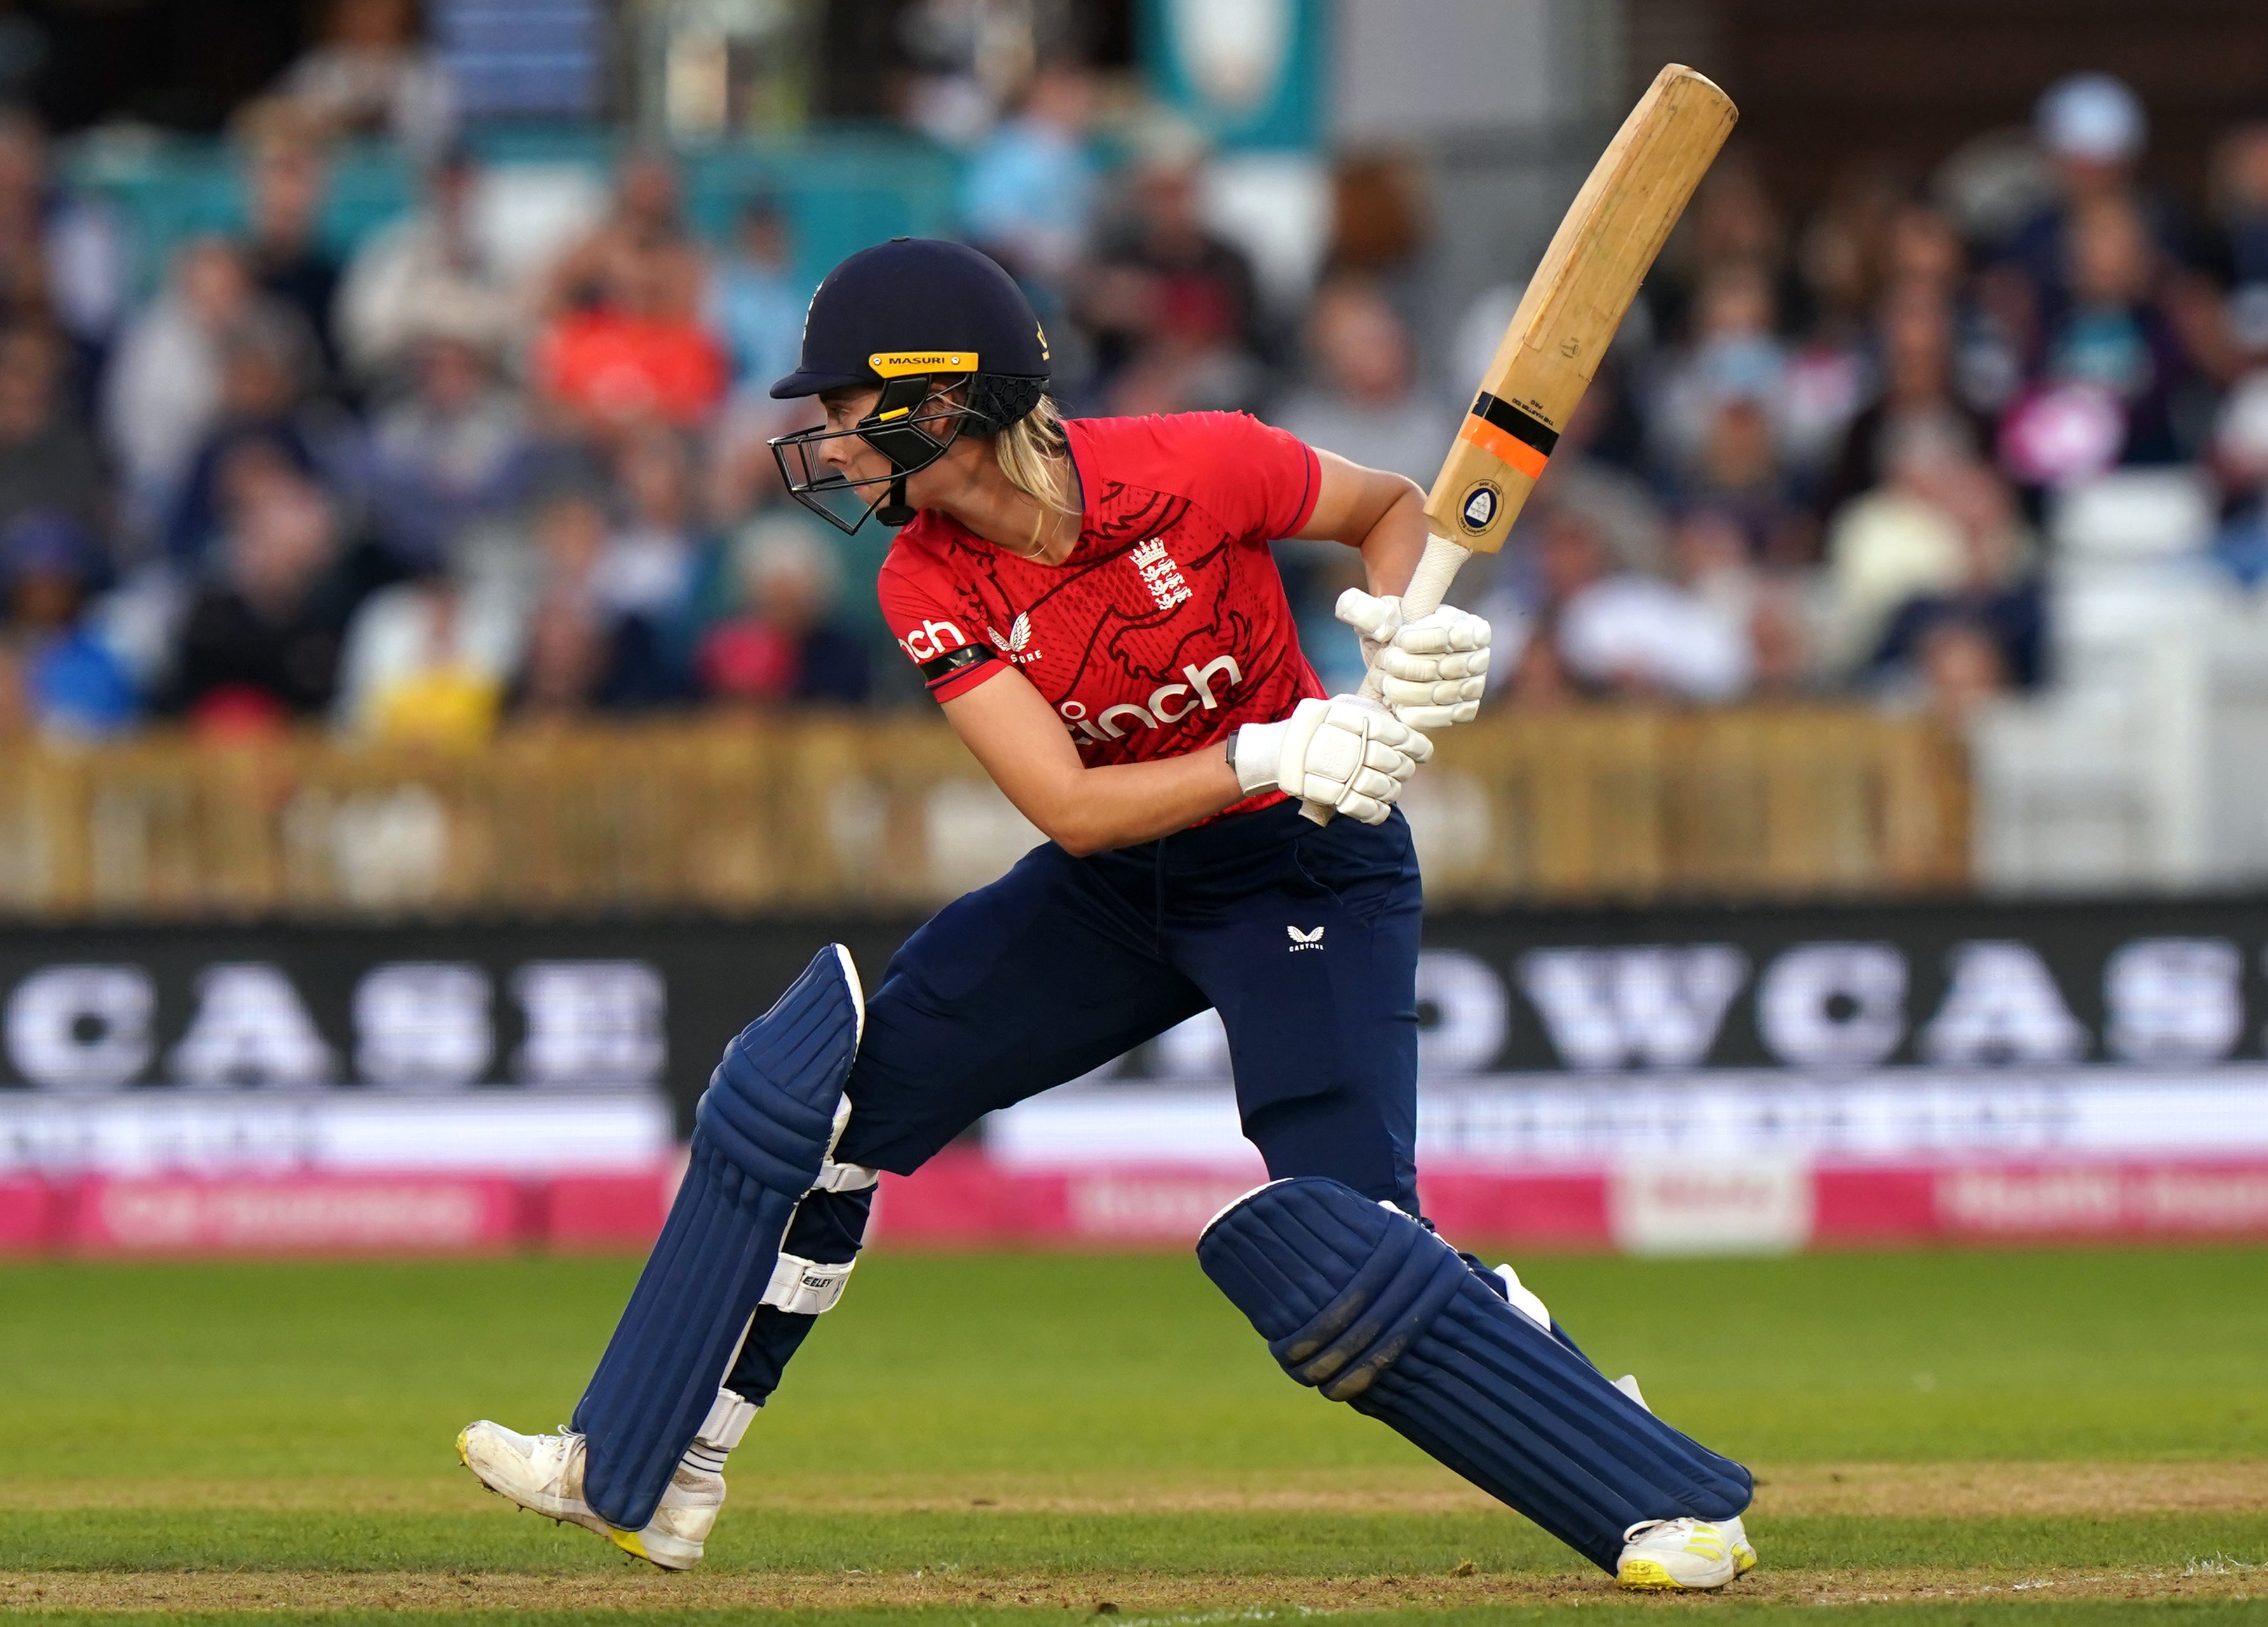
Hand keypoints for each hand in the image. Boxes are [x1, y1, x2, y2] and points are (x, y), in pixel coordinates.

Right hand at [1230, 695, 1432, 824]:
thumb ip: (1371, 716)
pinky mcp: (1339, 799)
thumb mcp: (1343, 707)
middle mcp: (1360, 750)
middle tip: (1397, 769)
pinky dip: (1378, 812)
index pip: (1406, 739)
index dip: (1419, 748)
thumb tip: (1405, 732)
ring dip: (1391, 791)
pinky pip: (1370, 810)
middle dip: (1404, 769)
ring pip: (1389, 790)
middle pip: (1400, 766)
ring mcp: (1349, 776)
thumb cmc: (1315, 726)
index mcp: (1364, 724)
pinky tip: (1378, 808)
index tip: (1420, 752)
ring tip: (1384, 787)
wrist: (1280, 749)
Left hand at [1335, 589, 1492, 729]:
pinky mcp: (1465, 710)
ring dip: (1406, 691)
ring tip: (1385, 684)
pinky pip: (1446, 716)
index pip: (1452, 634)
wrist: (1396, 668)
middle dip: (1407, 667)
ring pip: (1443, 693)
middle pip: (1446, 667)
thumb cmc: (1393, 635)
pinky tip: (1397, 707)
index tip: (1397, 640)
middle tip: (1383, 664)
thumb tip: (1355, 609)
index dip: (1421, 639)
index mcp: (1469, 625)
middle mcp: (1479, 655)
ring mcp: (1475, 685)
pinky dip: (1418, 714)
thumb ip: (1370, 612)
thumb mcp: (1381, 617)